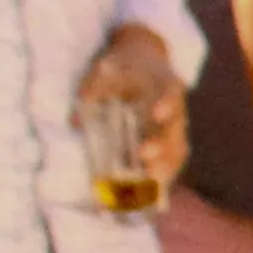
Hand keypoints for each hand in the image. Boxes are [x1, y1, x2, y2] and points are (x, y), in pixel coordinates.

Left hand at [79, 25, 188, 182]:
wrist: (144, 61)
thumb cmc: (123, 66)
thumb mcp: (104, 70)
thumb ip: (91, 91)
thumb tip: (75, 123)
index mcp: (163, 82)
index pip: (170, 92)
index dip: (166, 103)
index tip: (156, 113)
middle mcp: (175, 107)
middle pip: (174, 128)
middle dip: (161, 144)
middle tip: (145, 155)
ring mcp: (175, 126)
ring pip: (177, 148)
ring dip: (165, 166)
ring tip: (149, 181)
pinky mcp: (170, 141)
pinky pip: (172, 160)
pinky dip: (163, 175)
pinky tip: (149, 191)